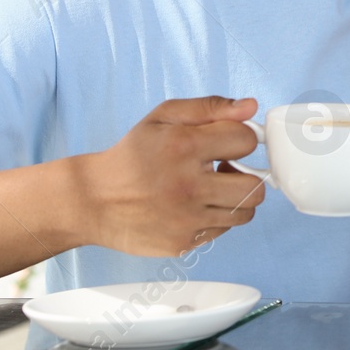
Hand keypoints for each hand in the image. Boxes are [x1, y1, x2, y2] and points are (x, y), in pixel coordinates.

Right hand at [73, 96, 266, 255]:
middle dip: (247, 175)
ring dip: (236, 198)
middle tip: (226, 169)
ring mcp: (186, 219)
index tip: (228, 142)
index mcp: (183, 147)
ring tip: (212, 188)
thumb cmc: (132, 156)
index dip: (241, 138)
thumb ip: (209, 108)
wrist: (94, 200)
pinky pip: (222, 230)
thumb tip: (250, 106)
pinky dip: (216, 217)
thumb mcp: (163, 117)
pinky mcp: (183, 243)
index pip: (246, 141)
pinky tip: (195, 205)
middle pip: (254, 186)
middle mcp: (188, 186)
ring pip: (245, 212)